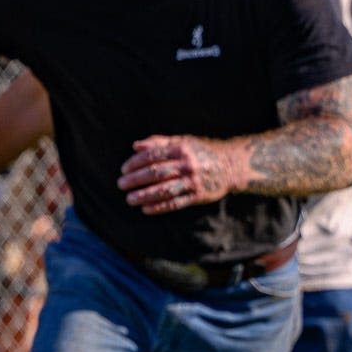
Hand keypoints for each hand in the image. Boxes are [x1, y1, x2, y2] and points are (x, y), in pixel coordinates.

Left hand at [119, 135, 235, 213]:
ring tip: (130, 199)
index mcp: (181, 149)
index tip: (124, 170)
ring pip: (164, 190)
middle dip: (136, 179)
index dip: (135, 163)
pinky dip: (159, 206)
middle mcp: (186, 165)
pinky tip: (145, 209)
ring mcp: (192, 181)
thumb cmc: (200, 152)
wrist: (229, 166)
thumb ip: (158, 143)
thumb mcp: (182, 142)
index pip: (153, 156)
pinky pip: (175, 203)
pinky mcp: (197, 196)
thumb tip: (135, 146)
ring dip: (144, 195)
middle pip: (156, 173)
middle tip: (121, 184)